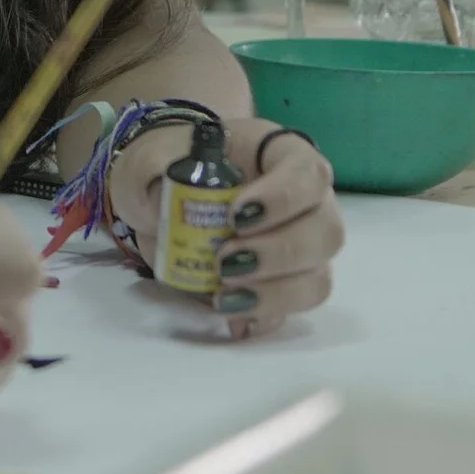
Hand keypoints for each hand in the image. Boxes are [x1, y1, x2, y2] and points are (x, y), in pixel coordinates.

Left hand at [108, 118, 343, 340]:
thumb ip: (157, 172)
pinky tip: (232, 318)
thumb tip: (166, 200)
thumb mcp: (149, 159)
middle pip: (325, 231)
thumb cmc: (165, 166)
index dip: (283, 197)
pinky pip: (290, 310)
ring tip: (223, 296)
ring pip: (317, 278)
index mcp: (278, 155)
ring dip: (275, 293)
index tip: (236, 215)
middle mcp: (305, 202)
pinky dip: (263, 317)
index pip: (309, 171)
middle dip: (278, 253)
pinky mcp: (280, 285)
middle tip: (224, 261)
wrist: (157, 198)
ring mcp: (299, 247)